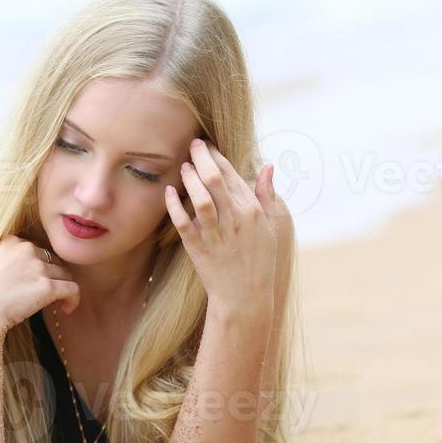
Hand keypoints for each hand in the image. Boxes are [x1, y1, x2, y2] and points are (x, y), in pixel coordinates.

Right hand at [0, 234, 79, 337]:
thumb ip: (2, 264)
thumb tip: (17, 278)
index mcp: (10, 242)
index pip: (35, 250)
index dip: (38, 267)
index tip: (33, 283)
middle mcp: (26, 249)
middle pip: (52, 260)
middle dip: (52, 276)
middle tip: (46, 295)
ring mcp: (37, 267)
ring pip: (64, 274)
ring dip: (62, 288)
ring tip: (58, 304)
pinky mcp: (47, 286)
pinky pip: (72, 289)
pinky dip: (73, 299)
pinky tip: (66, 309)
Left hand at [164, 138, 285, 312]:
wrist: (246, 298)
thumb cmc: (260, 260)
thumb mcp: (273, 227)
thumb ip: (268, 196)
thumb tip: (267, 167)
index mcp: (253, 211)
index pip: (232, 174)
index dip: (218, 156)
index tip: (208, 145)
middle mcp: (235, 220)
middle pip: (215, 180)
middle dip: (202, 157)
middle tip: (192, 144)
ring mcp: (216, 235)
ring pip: (201, 199)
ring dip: (190, 178)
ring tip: (183, 166)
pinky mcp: (199, 250)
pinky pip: (184, 224)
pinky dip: (175, 206)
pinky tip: (169, 192)